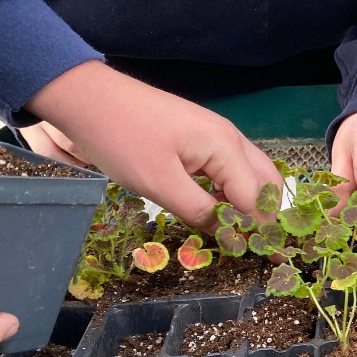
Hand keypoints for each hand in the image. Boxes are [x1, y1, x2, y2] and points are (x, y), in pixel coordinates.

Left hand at [24, 61, 281, 231]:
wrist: (87, 96)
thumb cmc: (121, 139)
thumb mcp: (159, 183)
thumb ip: (199, 211)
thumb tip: (230, 236)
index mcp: (226, 147)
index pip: (255, 198)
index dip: (258, 230)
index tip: (265, 260)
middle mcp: (230, 138)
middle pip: (267, 182)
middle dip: (269, 215)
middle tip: (263, 247)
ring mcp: (216, 134)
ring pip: (252, 173)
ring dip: (253, 203)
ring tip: (244, 233)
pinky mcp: (200, 136)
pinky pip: (231, 167)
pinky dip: (234, 190)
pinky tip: (221, 208)